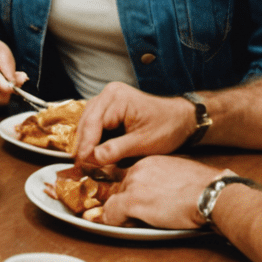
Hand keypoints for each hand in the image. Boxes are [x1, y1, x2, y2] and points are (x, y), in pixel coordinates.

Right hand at [73, 82, 196, 174]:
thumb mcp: (143, 142)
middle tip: (80, 167)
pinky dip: (93, 138)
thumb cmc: (167, 128)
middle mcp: (109, 94)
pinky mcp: (110, 107)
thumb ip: (116, 150)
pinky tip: (92, 152)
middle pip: (86, 122)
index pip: (93, 124)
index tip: (81, 165)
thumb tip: (92, 159)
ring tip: (84, 162)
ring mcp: (108, 99)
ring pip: (87, 123)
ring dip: (86, 142)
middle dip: (83, 145)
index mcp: (117, 97)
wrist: (181, 120)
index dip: (85, 146)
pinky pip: (95, 123)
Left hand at [101, 155, 220, 230]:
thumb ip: (163, 180)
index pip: (128, 176)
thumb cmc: (204, 189)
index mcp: (149, 161)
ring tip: (136, 221)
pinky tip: (126, 225)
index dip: (129, 191)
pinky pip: (111, 213)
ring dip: (120, 213)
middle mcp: (138, 169)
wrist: (212, 194)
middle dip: (123, 203)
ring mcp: (133, 184)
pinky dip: (114, 221)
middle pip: (118, 188)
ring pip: (112, 200)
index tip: (133, 201)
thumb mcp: (179, 175)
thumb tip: (158, 194)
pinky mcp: (132, 200)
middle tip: (135, 216)